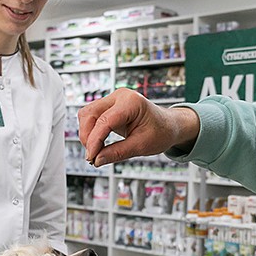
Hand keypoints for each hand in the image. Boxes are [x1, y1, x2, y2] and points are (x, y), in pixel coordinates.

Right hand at [77, 88, 199, 166]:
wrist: (168, 125)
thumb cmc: (161, 132)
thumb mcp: (141, 146)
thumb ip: (118, 152)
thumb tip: (97, 160)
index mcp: (131, 102)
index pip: (105, 121)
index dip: (95, 141)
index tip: (92, 157)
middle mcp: (120, 96)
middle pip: (90, 114)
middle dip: (87, 136)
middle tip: (92, 157)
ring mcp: (113, 99)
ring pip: (87, 114)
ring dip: (87, 133)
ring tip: (95, 152)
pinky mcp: (108, 106)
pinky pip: (91, 116)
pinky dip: (91, 131)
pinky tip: (97, 145)